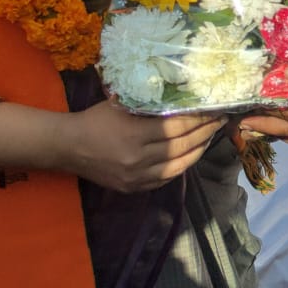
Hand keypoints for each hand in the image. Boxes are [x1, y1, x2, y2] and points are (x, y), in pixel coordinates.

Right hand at [65, 101, 223, 192]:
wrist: (68, 146)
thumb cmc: (96, 119)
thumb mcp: (122, 104)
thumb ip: (151, 105)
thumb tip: (183, 99)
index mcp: (135, 135)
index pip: (177, 127)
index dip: (199, 119)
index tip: (213, 110)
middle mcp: (137, 159)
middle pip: (181, 147)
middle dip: (205, 133)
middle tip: (219, 122)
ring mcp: (135, 177)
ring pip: (177, 166)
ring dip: (197, 152)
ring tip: (209, 137)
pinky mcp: (132, 188)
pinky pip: (164, 180)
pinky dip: (180, 167)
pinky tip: (190, 155)